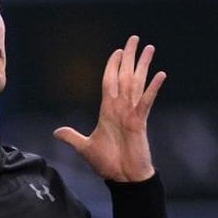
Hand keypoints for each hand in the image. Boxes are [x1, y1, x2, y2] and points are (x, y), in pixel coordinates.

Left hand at [53, 35, 165, 181]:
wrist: (124, 178)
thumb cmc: (109, 163)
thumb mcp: (85, 147)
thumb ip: (72, 137)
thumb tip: (56, 132)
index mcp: (108, 111)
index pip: (109, 82)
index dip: (113, 66)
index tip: (118, 51)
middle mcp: (121, 108)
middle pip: (125, 76)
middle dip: (129, 57)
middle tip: (135, 38)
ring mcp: (132, 113)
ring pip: (137, 83)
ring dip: (143, 66)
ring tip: (150, 48)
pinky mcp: (140, 122)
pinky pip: (146, 102)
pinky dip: (152, 89)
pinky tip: (160, 74)